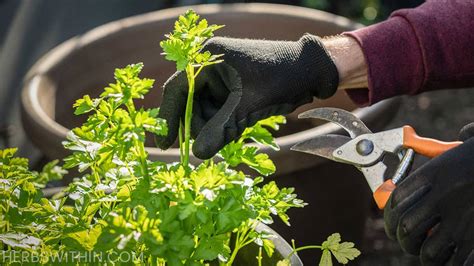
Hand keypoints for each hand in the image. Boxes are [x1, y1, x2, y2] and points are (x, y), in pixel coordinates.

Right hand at [156, 34, 338, 158]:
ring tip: (229, 135)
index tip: (164, 144)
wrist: (310, 71)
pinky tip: (233, 130)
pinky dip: (222, 123)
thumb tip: (197, 154)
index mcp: (208, 58)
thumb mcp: (248, 107)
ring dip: (212, 126)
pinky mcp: (231, 87)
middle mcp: (210, 64)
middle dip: (197, 126)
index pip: (177, 90)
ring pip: (204, 109)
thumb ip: (221, 130)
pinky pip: (218, 109)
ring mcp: (221, 76)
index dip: (168, 118)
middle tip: (207, 145)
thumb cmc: (280, 80)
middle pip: (190, 102)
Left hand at [384, 123, 473, 264]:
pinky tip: (456, 259)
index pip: (397, 200)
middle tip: (409, 243)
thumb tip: (425, 138)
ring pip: (429, 252)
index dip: (390, 216)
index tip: (393, 223)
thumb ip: (443, 147)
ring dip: (428, 256)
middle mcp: (444, 196)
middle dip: (404, 240)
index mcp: (436, 172)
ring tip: (431, 254)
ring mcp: (463, 221)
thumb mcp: (468, 145)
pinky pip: (457, 262)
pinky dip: (453, 264)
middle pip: (407, 228)